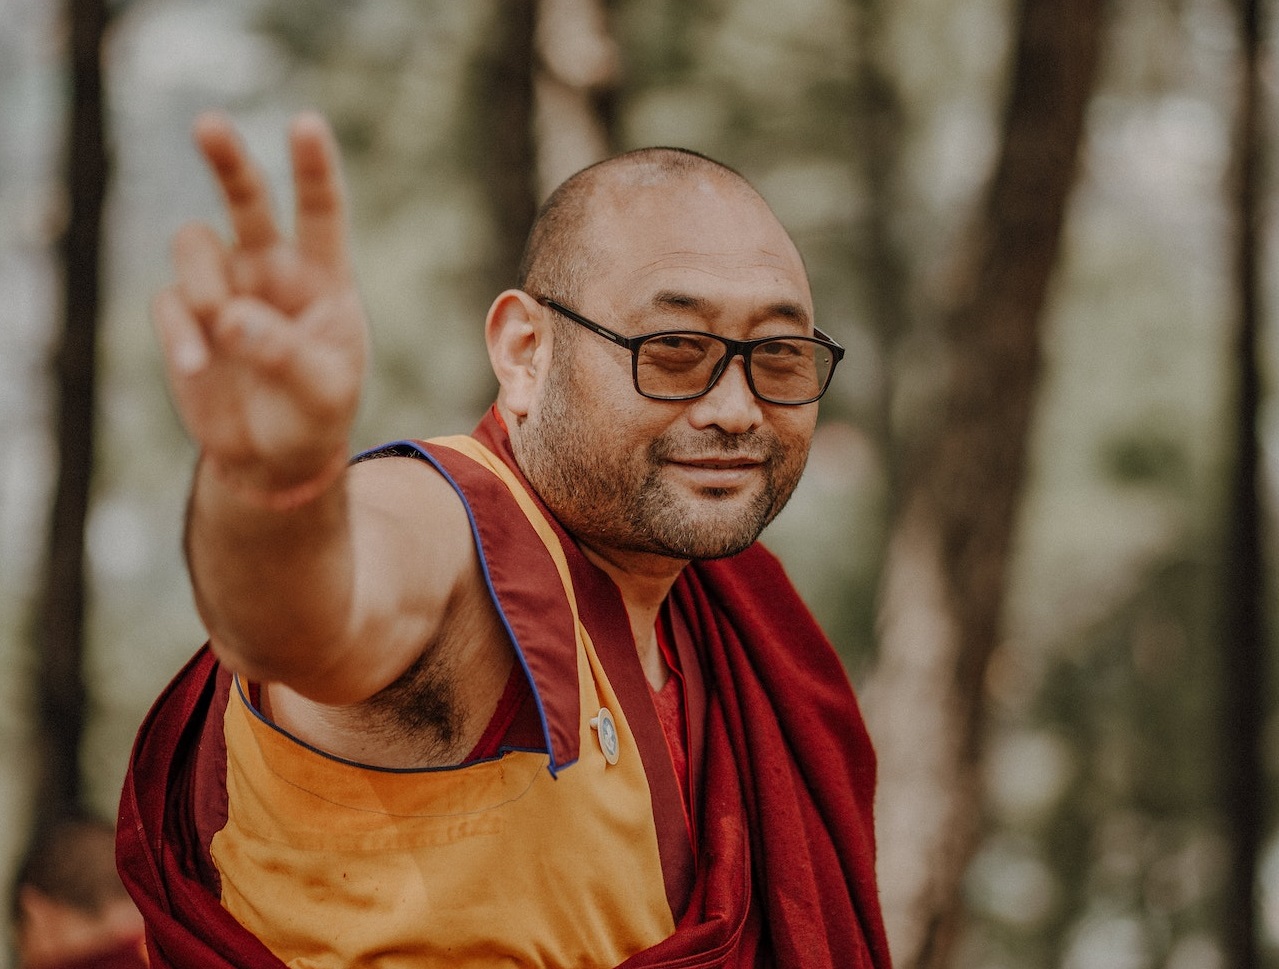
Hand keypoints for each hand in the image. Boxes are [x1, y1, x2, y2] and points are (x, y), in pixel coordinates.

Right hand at [153, 111, 366, 495]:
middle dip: (227, 160)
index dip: (314, 168)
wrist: (274, 456)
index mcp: (322, 278)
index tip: (305, 124)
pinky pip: (170, 301)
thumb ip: (284, 352)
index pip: (322, 212)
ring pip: (194, 243)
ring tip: (224, 331)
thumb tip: (230, 316)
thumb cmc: (314, 415)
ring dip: (203, 280)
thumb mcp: (322, 391)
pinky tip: (197, 368)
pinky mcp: (187, 317)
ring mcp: (225, 288)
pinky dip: (180, 333)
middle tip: (208, 124)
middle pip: (247, 199)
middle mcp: (271, 270)